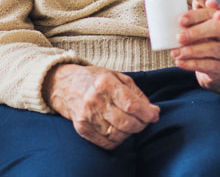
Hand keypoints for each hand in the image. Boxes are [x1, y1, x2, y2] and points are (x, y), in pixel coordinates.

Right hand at [43, 64, 159, 149]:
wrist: (64, 85)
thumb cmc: (94, 79)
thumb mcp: (117, 77)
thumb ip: (136, 93)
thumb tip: (153, 111)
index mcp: (105, 83)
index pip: (132, 105)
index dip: (147, 113)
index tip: (154, 115)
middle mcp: (94, 100)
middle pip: (126, 122)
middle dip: (141, 124)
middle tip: (144, 120)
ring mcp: (86, 116)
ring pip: (118, 134)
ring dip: (129, 132)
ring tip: (130, 124)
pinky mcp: (81, 128)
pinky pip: (106, 143)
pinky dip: (117, 140)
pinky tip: (118, 130)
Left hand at [170, 7, 219, 94]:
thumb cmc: (209, 38)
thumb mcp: (206, 22)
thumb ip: (197, 9)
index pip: (210, 13)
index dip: (196, 15)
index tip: (181, 20)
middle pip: (216, 29)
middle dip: (196, 32)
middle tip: (179, 37)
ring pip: (211, 49)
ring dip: (190, 51)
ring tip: (174, 52)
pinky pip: (207, 65)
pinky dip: (191, 64)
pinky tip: (179, 62)